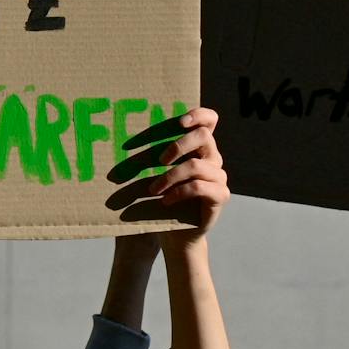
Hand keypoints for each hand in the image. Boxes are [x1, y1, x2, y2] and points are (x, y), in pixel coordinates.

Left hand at [149, 107, 228, 249]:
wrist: (178, 233)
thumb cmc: (165, 199)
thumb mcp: (159, 173)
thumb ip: (157, 155)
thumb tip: (128, 140)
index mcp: (201, 147)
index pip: (210, 120)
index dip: (198, 115)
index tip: (179, 122)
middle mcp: (214, 159)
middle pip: (204, 137)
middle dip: (178, 145)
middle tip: (159, 159)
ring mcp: (219, 177)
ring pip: (196, 165)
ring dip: (170, 176)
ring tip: (153, 189)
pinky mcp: (220, 196)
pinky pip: (199, 187)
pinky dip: (178, 192)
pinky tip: (165, 200)